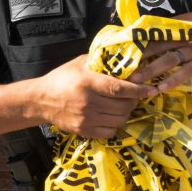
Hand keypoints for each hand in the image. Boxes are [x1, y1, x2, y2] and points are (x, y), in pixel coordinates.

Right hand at [31, 55, 157, 138]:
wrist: (41, 100)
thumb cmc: (63, 78)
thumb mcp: (81, 64)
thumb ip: (102, 62)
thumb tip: (128, 59)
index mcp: (88, 83)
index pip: (119, 88)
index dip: (138, 90)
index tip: (150, 89)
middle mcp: (88, 102)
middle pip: (123, 106)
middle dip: (134, 101)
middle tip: (134, 96)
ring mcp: (86, 119)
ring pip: (119, 120)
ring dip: (126, 113)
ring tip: (123, 105)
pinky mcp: (84, 131)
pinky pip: (110, 131)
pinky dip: (115, 124)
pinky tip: (111, 116)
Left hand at [128, 8, 191, 91]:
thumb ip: (177, 24)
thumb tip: (154, 29)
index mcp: (180, 24)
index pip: (154, 32)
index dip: (138, 40)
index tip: (123, 47)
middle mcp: (185, 36)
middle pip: (157, 46)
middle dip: (139, 57)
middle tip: (121, 66)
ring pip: (168, 60)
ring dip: (150, 71)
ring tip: (135, 80)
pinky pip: (186, 73)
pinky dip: (173, 80)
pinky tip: (161, 88)